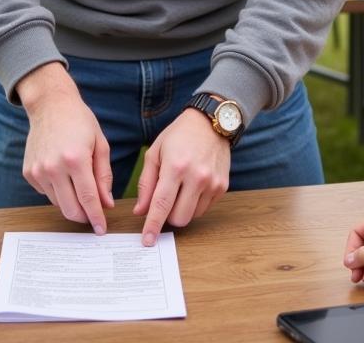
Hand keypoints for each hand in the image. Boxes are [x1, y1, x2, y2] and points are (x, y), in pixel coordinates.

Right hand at [17, 63, 114, 233]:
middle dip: (84, 217)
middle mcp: (54, 167)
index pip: (88, 199)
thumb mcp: (100, 144)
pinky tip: (62, 173)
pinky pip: (47, 193)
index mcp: (75, 159)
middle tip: (93, 215)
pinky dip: (58, 190)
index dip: (96, 217)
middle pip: (71, 209)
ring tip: (78, 184)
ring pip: (58, 203)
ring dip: (71, 202)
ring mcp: (38, 171)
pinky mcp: (29, 172)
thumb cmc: (79, 121)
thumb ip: (104, 175)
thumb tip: (106, 203)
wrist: (50, 105)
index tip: (101, 230)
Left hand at [133, 108, 230, 245]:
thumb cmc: (178, 135)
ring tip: (180, 188)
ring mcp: (212, 183)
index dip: (152, 225)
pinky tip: (193, 185)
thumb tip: (140, 211)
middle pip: (179, 218)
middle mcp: (197, 177)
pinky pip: (204, 208)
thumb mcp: (155, 152)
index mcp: (176, 167)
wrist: (210, 122)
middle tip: (164, 201)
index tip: (147, 242)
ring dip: (182, 209)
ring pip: (192, 216)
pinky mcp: (223, 187)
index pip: (161, 204)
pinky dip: (194, 203)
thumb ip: (146, 183)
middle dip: (168, 216)